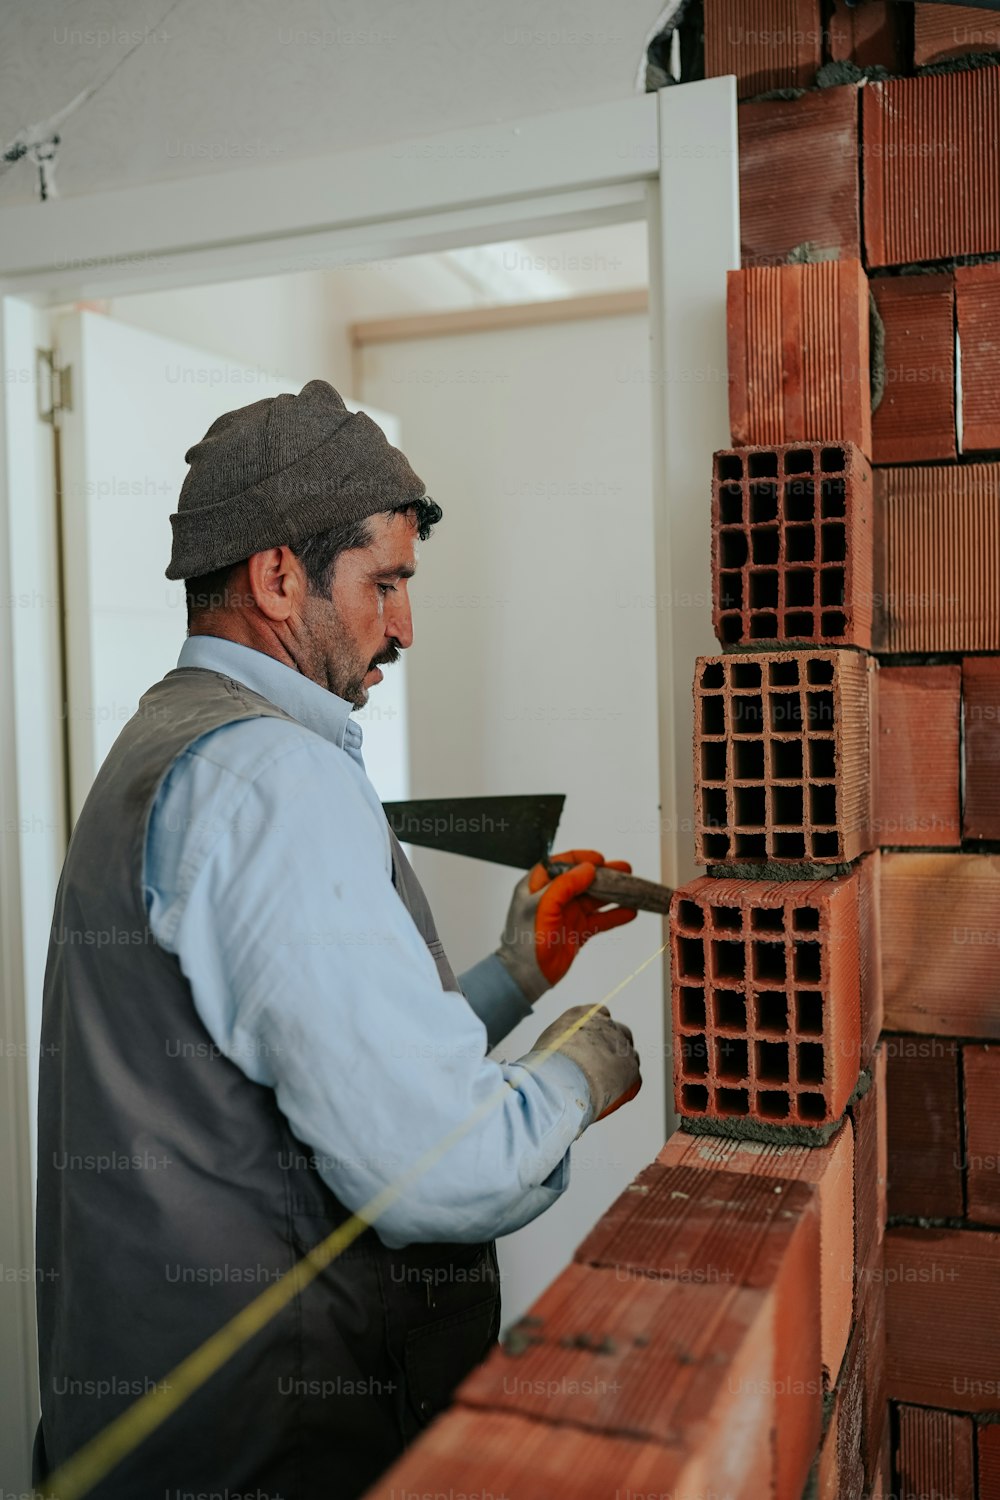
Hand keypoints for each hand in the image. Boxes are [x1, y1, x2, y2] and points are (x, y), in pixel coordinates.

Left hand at [495, 848, 637, 1001]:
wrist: (525, 975)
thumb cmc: (524, 941)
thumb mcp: (542, 906)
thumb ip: (564, 885)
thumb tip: (586, 868)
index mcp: (538, 885)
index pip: (562, 864)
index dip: (581, 859)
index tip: (599, 860)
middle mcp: (554, 897)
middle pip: (584, 880)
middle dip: (604, 875)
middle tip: (624, 871)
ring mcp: (567, 914)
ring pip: (595, 899)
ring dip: (613, 894)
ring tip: (632, 888)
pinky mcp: (577, 931)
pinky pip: (599, 919)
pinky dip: (614, 915)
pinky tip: (629, 912)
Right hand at [530, 1004, 641, 1121]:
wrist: (560, 1079)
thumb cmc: (546, 1065)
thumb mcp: (549, 1045)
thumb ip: (562, 1044)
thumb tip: (561, 1058)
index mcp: (584, 1015)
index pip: (600, 1013)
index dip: (599, 1030)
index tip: (593, 1043)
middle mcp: (605, 1024)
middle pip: (619, 1031)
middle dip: (614, 1046)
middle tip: (603, 1066)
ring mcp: (620, 1044)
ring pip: (628, 1053)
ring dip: (621, 1065)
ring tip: (606, 1083)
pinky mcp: (630, 1067)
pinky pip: (633, 1076)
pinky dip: (625, 1084)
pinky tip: (613, 1094)